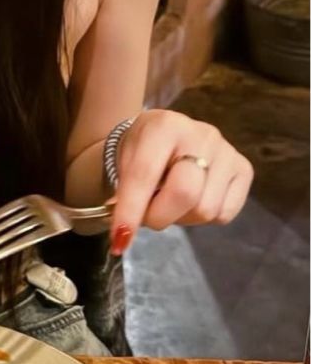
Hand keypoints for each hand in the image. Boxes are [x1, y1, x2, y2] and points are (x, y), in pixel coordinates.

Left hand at [109, 109, 253, 255]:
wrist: (164, 135)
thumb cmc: (141, 150)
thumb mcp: (124, 162)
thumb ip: (125, 194)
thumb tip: (124, 234)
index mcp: (164, 126)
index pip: (145, 173)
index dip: (131, 209)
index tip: (120, 238)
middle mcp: (202, 134)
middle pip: (185, 193)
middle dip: (159, 216)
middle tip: (146, 217)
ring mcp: (227, 151)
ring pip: (205, 210)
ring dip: (181, 217)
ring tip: (170, 200)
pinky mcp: (244, 169)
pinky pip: (224, 214)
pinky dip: (203, 218)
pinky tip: (193, 199)